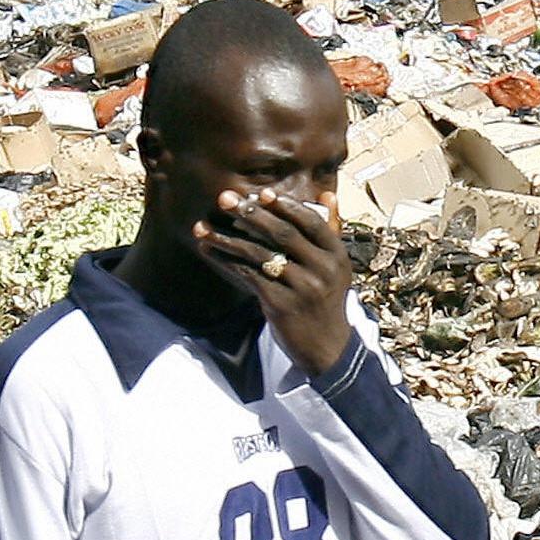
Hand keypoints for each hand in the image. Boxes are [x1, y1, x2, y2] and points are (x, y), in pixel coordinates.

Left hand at [192, 188, 353, 375]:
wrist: (326, 347)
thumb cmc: (325, 300)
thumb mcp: (335, 267)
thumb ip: (329, 230)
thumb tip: (328, 195)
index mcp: (337, 255)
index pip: (312, 222)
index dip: (286, 206)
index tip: (262, 193)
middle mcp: (323, 269)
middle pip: (282, 233)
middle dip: (250, 213)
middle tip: (224, 198)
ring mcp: (303, 287)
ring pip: (259, 254)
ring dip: (227, 239)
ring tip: (202, 227)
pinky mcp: (281, 305)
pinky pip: (249, 276)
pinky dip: (227, 262)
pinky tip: (210, 252)